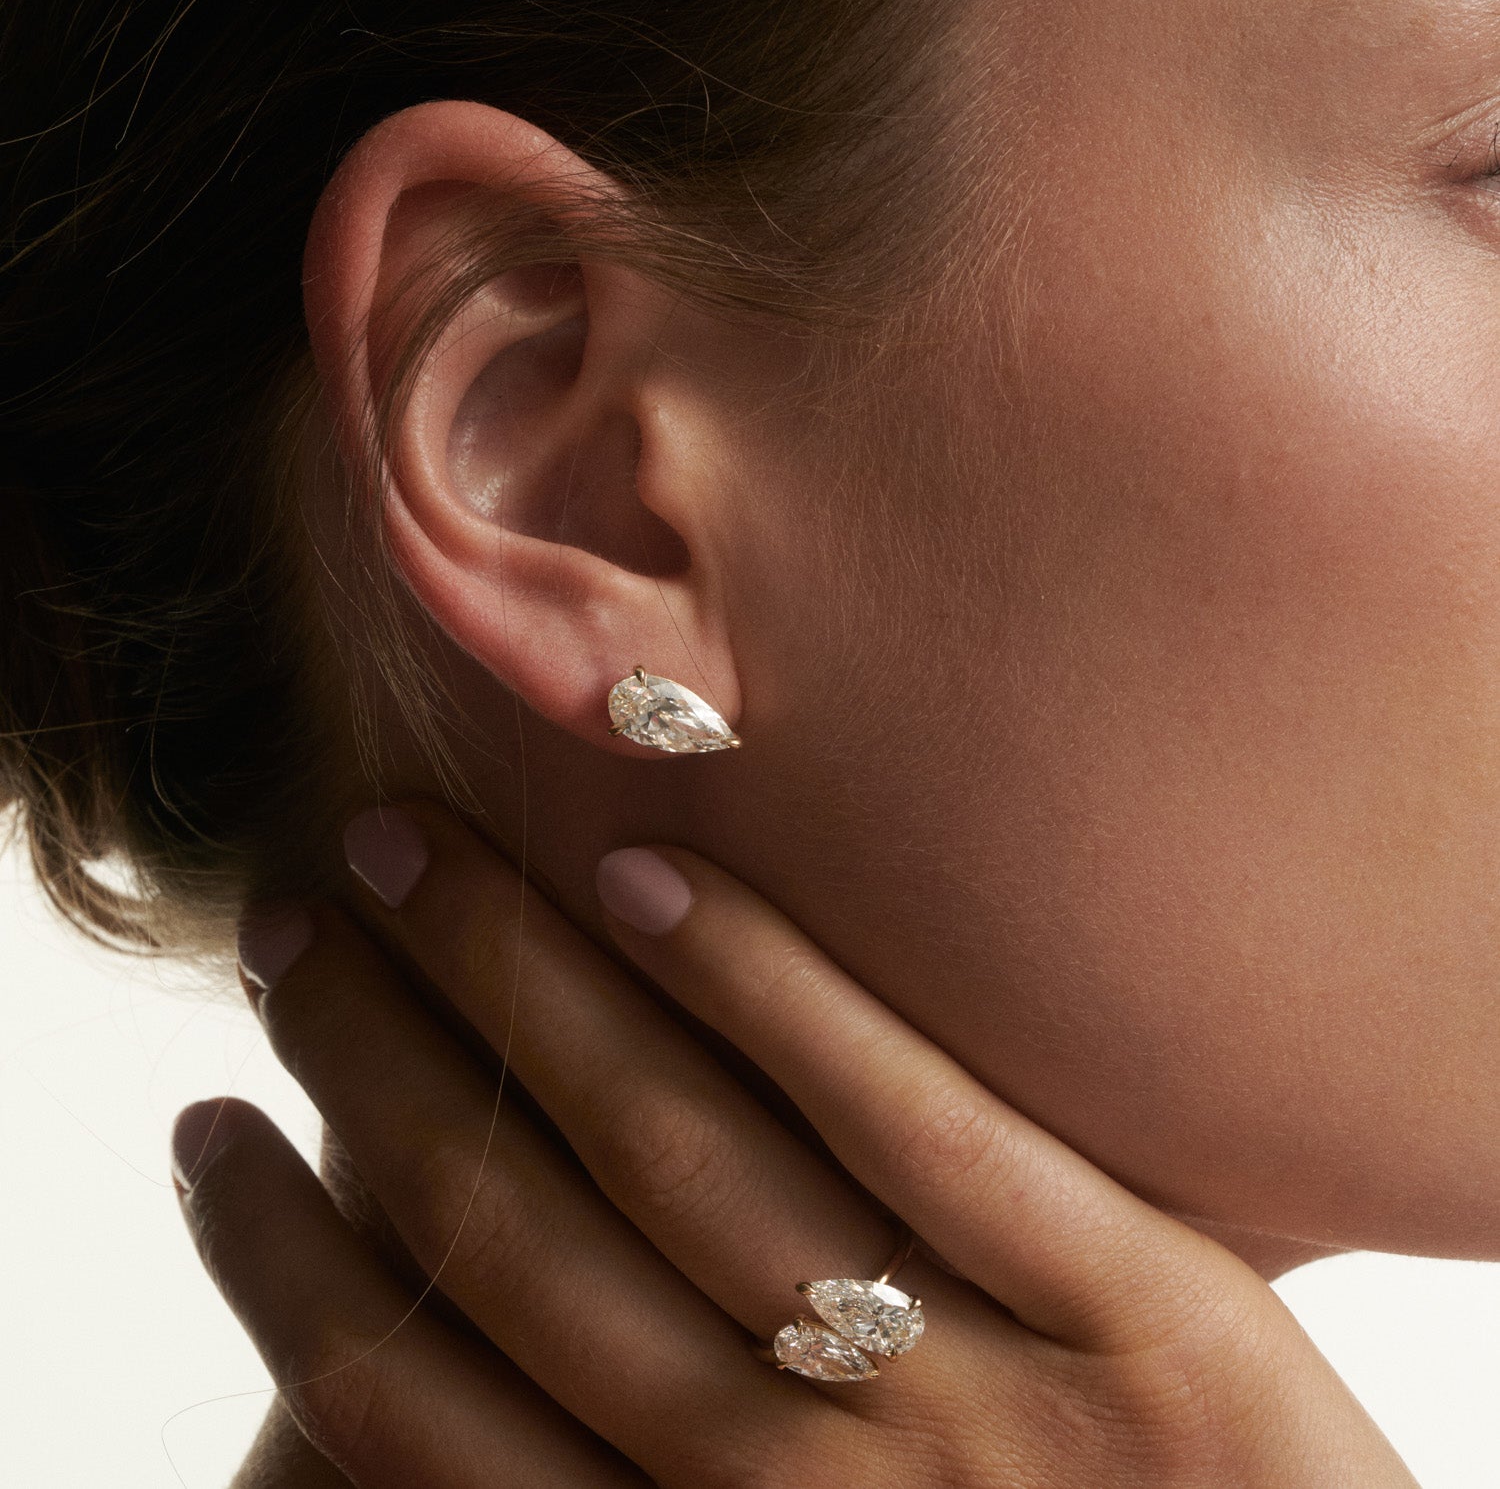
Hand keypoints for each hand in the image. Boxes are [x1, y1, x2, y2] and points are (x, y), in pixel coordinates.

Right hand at [172, 805, 1416, 1486]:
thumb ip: (639, 1477)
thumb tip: (446, 1333)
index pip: (417, 1415)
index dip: (281, 1265)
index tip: (208, 1123)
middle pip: (519, 1242)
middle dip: (372, 1063)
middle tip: (294, 917)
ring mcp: (979, 1409)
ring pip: (686, 1161)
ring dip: (518, 985)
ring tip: (414, 856)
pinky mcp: (1149, 1318)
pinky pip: (919, 1124)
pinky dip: (763, 990)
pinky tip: (645, 874)